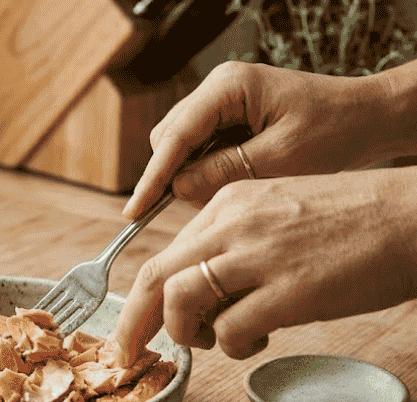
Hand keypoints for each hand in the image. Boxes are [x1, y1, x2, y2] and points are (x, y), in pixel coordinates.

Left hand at [112, 167, 416, 362]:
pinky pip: (230, 330)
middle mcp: (233, 225)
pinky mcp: (291, 290)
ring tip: (214, 341)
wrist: (414, 216)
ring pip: (181, 301)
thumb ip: (232, 245)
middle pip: (154, 278)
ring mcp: (259, 256)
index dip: (138, 301)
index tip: (133, 329)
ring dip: (187, 335)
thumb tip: (196, 294)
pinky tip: (257, 341)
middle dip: (134, 326)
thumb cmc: (352, 221)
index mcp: (227, 205)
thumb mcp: (275, 213)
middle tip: (129, 356)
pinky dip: (232, 346)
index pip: (161, 256)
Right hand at [122, 61, 411, 219]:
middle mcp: (218, 88)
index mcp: (229, 87)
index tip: (135, 212)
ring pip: (181, 146)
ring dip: (193, 175)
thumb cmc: (337, 130)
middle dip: (175, 176)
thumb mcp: (281, 158)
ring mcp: (221, 101)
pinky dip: (207, 171)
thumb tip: (177, 190)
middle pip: (169, 139)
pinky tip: (231, 184)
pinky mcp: (228, 118)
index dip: (152, 177)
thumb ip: (225, 172)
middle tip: (198, 208)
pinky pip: (200, 149)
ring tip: (226, 194)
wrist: (369, 117)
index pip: (175, 136)